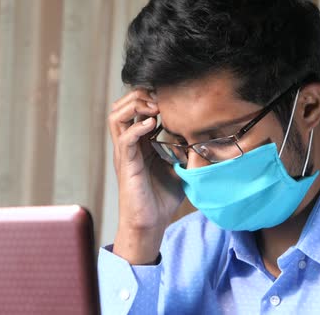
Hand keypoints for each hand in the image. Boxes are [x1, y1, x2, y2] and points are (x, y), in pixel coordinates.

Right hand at [107, 89, 183, 263]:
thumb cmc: (161, 198)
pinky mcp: (126, 164)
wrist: (150, 223)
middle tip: (159, 99)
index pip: (134, 110)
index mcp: (139, 143)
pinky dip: (138, 126)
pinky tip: (153, 124)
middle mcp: (128, 145)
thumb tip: (203, 137)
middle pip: (121, 107)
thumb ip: (186, 151)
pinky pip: (125, 138)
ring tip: (154, 108)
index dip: (148, 98)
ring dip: (135, 106)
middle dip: (139, 96)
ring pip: (116, 117)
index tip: (167, 98)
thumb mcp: (179, 168)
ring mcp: (125, 153)